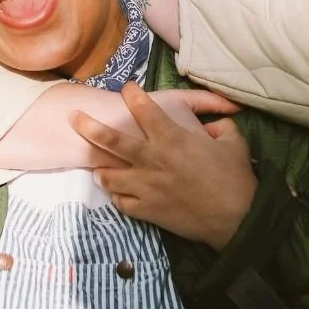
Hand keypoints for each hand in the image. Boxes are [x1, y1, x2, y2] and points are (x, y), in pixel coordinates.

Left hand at [69, 82, 257, 250]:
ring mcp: (145, 186)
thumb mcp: (234, 143)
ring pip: (108, 175)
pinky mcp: (146, 210)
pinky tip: (118, 192)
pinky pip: (120, 201)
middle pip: (110, 140)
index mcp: (171, 138)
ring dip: (101, 168)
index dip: (132, 95)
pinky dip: (117, 195)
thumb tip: (219, 120)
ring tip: (97, 166)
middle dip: (89, 127)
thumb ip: (222, 126)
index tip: (126, 89)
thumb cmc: (235, 178)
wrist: (235, 218)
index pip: (143, 109)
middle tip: (73, 118)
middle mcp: (151, 159)